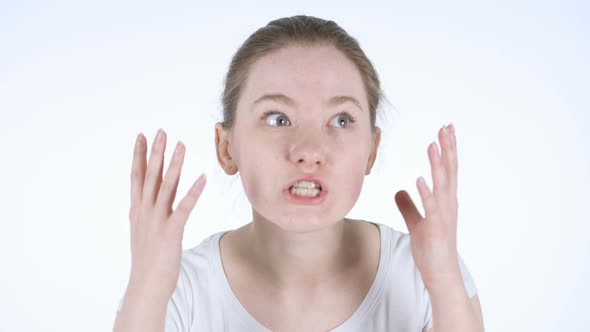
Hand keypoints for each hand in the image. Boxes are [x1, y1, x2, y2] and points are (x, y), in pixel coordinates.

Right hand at [127, 128, 205, 298]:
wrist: (146, 286)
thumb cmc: (148, 260)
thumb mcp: (144, 231)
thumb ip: (149, 211)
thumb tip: (151, 197)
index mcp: (137, 211)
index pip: (137, 177)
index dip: (139, 155)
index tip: (141, 135)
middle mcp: (145, 212)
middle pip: (150, 176)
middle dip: (155, 152)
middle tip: (160, 131)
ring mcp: (157, 222)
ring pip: (166, 187)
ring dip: (174, 165)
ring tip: (181, 146)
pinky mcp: (171, 233)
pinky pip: (183, 208)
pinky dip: (193, 192)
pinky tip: (201, 178)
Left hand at [394, 124, 460, 288]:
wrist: (439, 274)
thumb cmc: (431, 249)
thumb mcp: (417, 223)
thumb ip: (409, 205)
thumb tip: (399, 190)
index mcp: (444, 201)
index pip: (447, 169)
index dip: (446, 149)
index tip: (445, 130)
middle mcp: (448, 204)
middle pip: (449, 171)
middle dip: (448, 148)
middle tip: (447, 127)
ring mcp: (443, 216)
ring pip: (442, 185)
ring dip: (437, 165)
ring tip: (432, 145)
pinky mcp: (435, 228)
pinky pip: (430, 208)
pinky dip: (426, 193)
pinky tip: (419, 179)